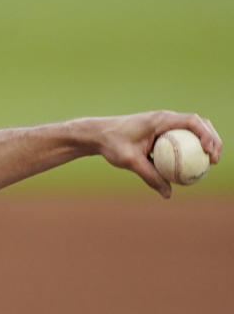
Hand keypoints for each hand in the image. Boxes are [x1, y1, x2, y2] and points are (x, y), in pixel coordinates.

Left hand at [93, 110, 221, 197]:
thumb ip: (149, 176)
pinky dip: (188, 149)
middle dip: (212, 139)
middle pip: (199, 124)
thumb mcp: (130, 162)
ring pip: (191, 131)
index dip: (207, 135)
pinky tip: (190, 167)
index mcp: (161, 119)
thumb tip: (168, 194)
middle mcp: (165, 119)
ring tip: (209, 163)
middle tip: (215, 160)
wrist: (97, 135)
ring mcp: (163, 124)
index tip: (210, 153)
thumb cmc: (111, 144)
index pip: (192, 122)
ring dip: (203, 143)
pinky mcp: (159, 132)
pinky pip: (179, 139)